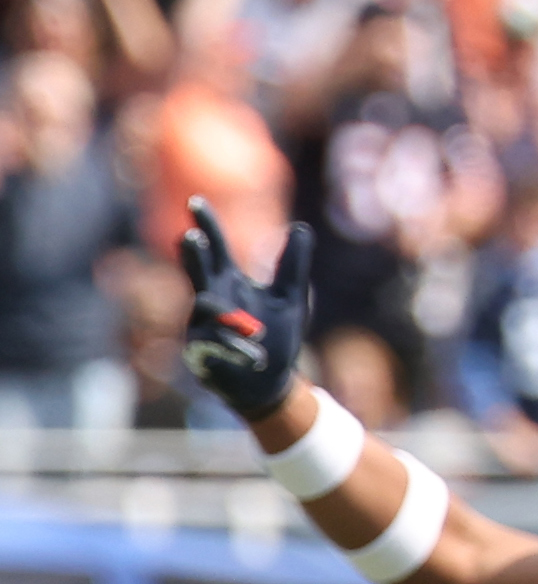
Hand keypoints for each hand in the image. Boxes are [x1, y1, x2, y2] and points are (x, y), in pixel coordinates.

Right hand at [175, 202, 312, 420]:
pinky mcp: (202, 352)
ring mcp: (201, 325)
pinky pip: (216, 345)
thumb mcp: (291, 298)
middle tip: (190, 237)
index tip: (196, 202)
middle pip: (197, 271)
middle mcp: (210, 298)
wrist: (271, 381)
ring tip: (249, 322)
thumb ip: (292, 265)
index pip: (215, 249)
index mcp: (229, 282)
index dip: (206, 226)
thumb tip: (302, 227)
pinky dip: (237, 348)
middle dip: (194, 256)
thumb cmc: (276, 336)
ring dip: (224, 312)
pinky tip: (255, 357)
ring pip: (205, 308)